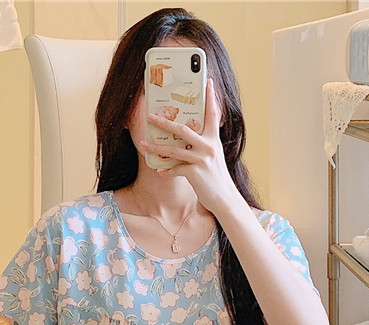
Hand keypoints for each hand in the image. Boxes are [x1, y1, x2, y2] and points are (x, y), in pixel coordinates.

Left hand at [140, 78, 240, 213]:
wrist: (225, 199)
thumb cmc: (216, 178)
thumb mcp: (213, 157)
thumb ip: (202, 144)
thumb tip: (184, 136)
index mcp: (214, 139)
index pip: (213, 114)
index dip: (210, 97)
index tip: (208, 81)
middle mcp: (209, 146)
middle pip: (182, 129)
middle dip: (163, 122)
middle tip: (149, 116)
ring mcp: (202, 159)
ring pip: (174, 150)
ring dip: (156, 147)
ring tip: (143, 144)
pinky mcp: (196, 173)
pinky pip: (175, 169)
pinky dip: (166, 170)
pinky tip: (158, 170)